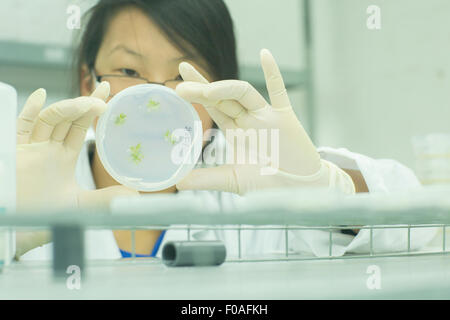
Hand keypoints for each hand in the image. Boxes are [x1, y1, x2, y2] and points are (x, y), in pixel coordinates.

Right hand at [15, 83, 137, 257]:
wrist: (14, 229)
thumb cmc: (42, 217)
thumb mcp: (80, 207)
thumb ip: (105, 200)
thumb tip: (135, 196)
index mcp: (62, 157)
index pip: (81, 127)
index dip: (93, 111)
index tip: (108, 95)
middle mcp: (47, 149)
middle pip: (68, 118)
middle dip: (86, 102)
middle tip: (105, 90)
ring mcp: (31, 148)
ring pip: (50, 120)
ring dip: (69, 108)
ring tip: (89, 103)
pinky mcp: (14, 152)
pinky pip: (21, 127)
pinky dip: (30, 111)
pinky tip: (41, 96)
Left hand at [175, 49, 354, 195]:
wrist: (299, 189)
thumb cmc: (268, 183)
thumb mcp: (232, 181)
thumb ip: (205, 179)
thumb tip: (177, 183)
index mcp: (235, 131)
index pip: (212, 106)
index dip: (196, 93)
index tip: (177, 83)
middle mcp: (248, 119)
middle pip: (222, 97)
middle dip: (202, 90)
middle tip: (181, 87)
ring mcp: (266, 116)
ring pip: (244, 93)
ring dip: (226, 88)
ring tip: (208, 90)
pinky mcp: (285, 118)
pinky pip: (279, 92)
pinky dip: (273, 73)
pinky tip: (264, 54)